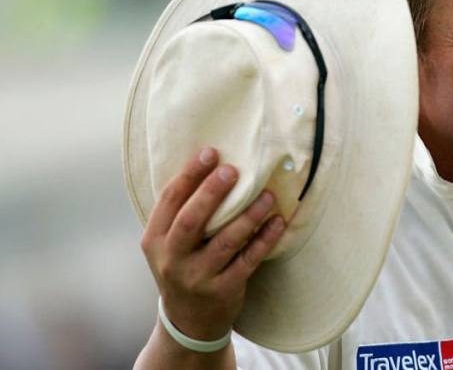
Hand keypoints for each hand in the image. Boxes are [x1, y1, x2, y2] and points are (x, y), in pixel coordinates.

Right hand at [140, 147, 284, 341]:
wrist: (188, 321)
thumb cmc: (183, 266)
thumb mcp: (168, 244)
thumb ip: (181, 212)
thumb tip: (212, 164)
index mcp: (155, 240)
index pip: (169, 200)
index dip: (189, 174)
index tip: (210, 152)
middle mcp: (172, 259)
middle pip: (191, 220)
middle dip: (212, 192)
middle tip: (234, 170)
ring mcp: (198, 277)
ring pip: (226, 241)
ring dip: (249, 215)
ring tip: (267, 195)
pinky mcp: (224, 290)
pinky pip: (248, 260)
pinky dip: (265, 240)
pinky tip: (277, 222)